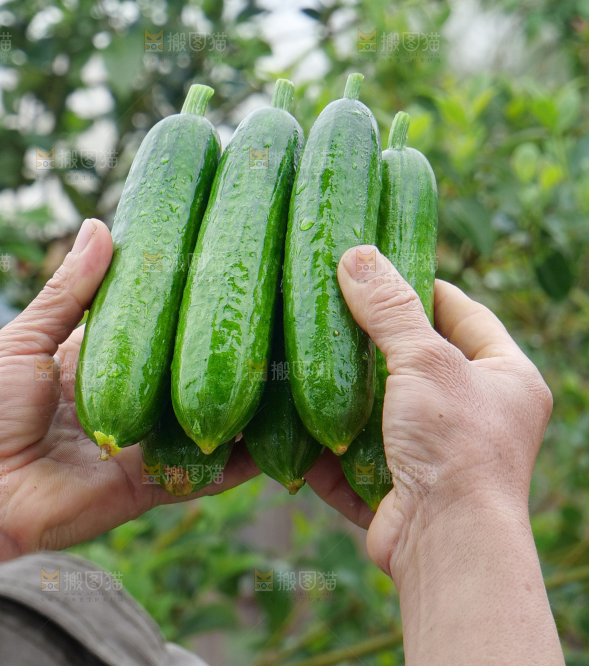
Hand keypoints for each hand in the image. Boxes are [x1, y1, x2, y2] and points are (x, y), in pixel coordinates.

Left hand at [0, 218, 258, 570]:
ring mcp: (145, 441)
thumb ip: (66, 292)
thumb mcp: (22, 340)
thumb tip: (99, 225)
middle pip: (185, 367)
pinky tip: (274, 438)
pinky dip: (239, 461)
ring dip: (240, 398)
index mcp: (99, 360)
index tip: (217, 258)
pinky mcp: (151, 484)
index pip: (152, 321)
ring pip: (204, 416)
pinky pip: (203, 473)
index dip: (182, 295)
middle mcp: (130, 397)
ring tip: (284, 366)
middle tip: (265, 306)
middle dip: (220, 344)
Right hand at [307, 245, 560, 664]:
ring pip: (382, 407)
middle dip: (373, 340)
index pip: (465, 313)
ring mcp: (437, 452)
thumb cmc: (455, 444)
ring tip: (305, 355)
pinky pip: (357, 452)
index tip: (381, 269)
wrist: (447, 546)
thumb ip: (391, 309)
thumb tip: (357, 255)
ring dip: (344, 390)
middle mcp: (478, 414)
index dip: (423, 286)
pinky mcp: (400, 486)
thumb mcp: (426, 361)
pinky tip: (295, 415)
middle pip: (418, 360)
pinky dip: (329, 439)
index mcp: (506, 378)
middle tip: (332, 307)